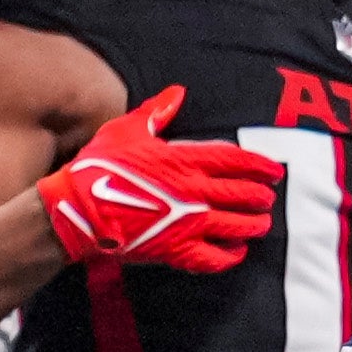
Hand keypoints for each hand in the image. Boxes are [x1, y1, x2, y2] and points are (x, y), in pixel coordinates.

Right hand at [36, 87, 279, 272]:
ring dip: (255, 225)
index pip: (236, 161)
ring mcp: (187, 223)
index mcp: (184, 161)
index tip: (275, 171)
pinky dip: (231, 256)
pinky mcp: (176, 250)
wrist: (76, 209)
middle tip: (268, 198)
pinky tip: (237, 251)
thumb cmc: (99, 166)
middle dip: (261, 197)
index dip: (260, 166)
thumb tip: (177, 92)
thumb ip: (156, 113)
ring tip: (261, 223)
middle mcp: (194, 193)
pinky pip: (215, 258)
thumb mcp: (125, 130)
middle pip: (243, 195)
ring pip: (237, 227)